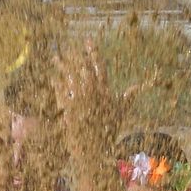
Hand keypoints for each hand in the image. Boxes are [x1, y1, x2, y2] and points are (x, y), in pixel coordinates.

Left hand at [54, 41, 123, 161]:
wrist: (96, 150)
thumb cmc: (110, 131)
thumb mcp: (121, 112)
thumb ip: (128, 97)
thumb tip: (139, 86)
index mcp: (105, 90)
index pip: (99, 66)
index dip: (93, 51)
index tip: (88, 40)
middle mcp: (93, 92)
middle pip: (82, 67)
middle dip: (75, 55)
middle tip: (68, 45)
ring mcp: (80, 99)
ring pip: (69, 77)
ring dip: (61, 66)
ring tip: (55, 57)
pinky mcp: (68, 108)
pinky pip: (60, 91)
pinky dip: (56, 83)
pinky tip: (52, 76)